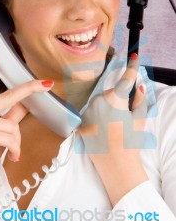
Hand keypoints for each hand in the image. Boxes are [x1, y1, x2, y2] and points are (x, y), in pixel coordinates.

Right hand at [0, 38, 53, 188]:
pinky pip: (12, 139)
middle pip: (10, 95)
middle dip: (30, 88)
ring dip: (16, 142)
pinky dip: (15, 151)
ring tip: (10, 152)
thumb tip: (25, 104)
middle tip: (47, 84)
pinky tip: (9, 157)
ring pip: (14, 126)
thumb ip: (10, 116)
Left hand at [79, 54, 148, 204]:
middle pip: (110, 92)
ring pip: (99, 102)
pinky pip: (91, 112)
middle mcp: (98, 101)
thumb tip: (138, 86)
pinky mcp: (81, 121)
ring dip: (107, 107)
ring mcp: (87, 111)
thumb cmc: (130, 142)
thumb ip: (139, 99)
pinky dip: (97, 116)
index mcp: (114, 98)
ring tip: (113, 125)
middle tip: (124, 115)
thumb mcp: (139, 119)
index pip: (126, 79)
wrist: (115, 164)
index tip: (134, 56)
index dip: (132, 67)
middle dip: (118, 98)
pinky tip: (104, 129)